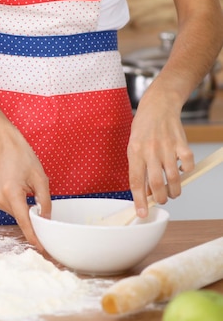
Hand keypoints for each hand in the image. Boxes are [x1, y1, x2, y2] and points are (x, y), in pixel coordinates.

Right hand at [0, 127, 50, 250]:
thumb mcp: (40, 178)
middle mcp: (1, 199)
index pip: (24, 221)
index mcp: (11, 192)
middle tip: (50, 222)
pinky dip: (23, 209)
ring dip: (29, 213)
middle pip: (22, 220)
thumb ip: (44, 201)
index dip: (34, 236)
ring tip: (33, 194)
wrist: (5, 148)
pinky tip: (26, 195)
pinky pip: (14, 211)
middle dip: (35, 223)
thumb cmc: (23, 158)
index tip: (42, 248)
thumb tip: (47, 220)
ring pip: (18, 216)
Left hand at [129, 96, 193, 217]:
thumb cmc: (143, 129)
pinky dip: (187, 172)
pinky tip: (182, 171)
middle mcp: (150, 151)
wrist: (158, 107)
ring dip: (175, 190)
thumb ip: (138, 167)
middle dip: (160, 198)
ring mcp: (167, 147)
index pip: (136, 182)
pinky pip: (188, 165)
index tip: (142, 213)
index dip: (139, 200)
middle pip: (157, 183)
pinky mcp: (182, 144)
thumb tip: (144, 191)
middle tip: (162, 200)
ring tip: (173, 192)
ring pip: (174, 178)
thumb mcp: (133, 147)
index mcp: (135, 152)